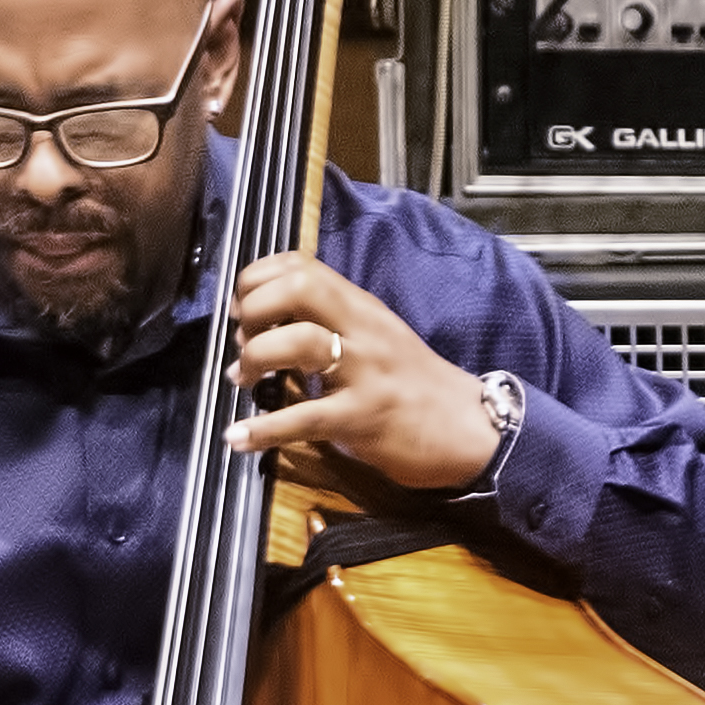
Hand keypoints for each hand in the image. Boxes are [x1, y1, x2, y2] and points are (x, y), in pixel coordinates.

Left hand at [220, 250, 501, 489]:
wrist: (467, 429)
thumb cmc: (413, 386)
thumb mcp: (373, 339)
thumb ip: (330, 326)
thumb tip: (268, 326)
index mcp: (360, 307)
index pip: (302, 265)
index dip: (257, 280)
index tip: (242, 308)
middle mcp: (362, 329)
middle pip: (299, 289)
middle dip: (254, 309)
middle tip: (241, 340)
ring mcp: (365, 371)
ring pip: (299, 343)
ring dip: (255, 359)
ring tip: (241, 381)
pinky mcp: (365, 417)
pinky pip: (305, 418)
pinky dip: (263, 429)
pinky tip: (237, 438)